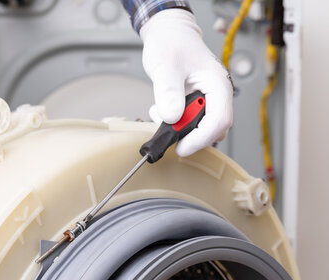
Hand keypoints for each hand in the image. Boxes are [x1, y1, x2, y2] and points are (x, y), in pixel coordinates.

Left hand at [141, 9, 232, 156]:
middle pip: (212, 129)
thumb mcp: (166, 66)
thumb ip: (168, 91)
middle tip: (166, 132)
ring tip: (160, 114)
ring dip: (180, 130)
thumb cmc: (171, 43)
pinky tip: (161, 111)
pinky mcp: (195, 104)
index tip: (181, 147)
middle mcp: (216, 95)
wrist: (168, 34)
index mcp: (218, 84)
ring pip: (201, 129)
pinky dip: (174, 123)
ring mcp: (207, 100)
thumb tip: (172, 117)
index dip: (200, 138)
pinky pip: (190, 122)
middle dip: (189, 136)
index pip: (219, 121)